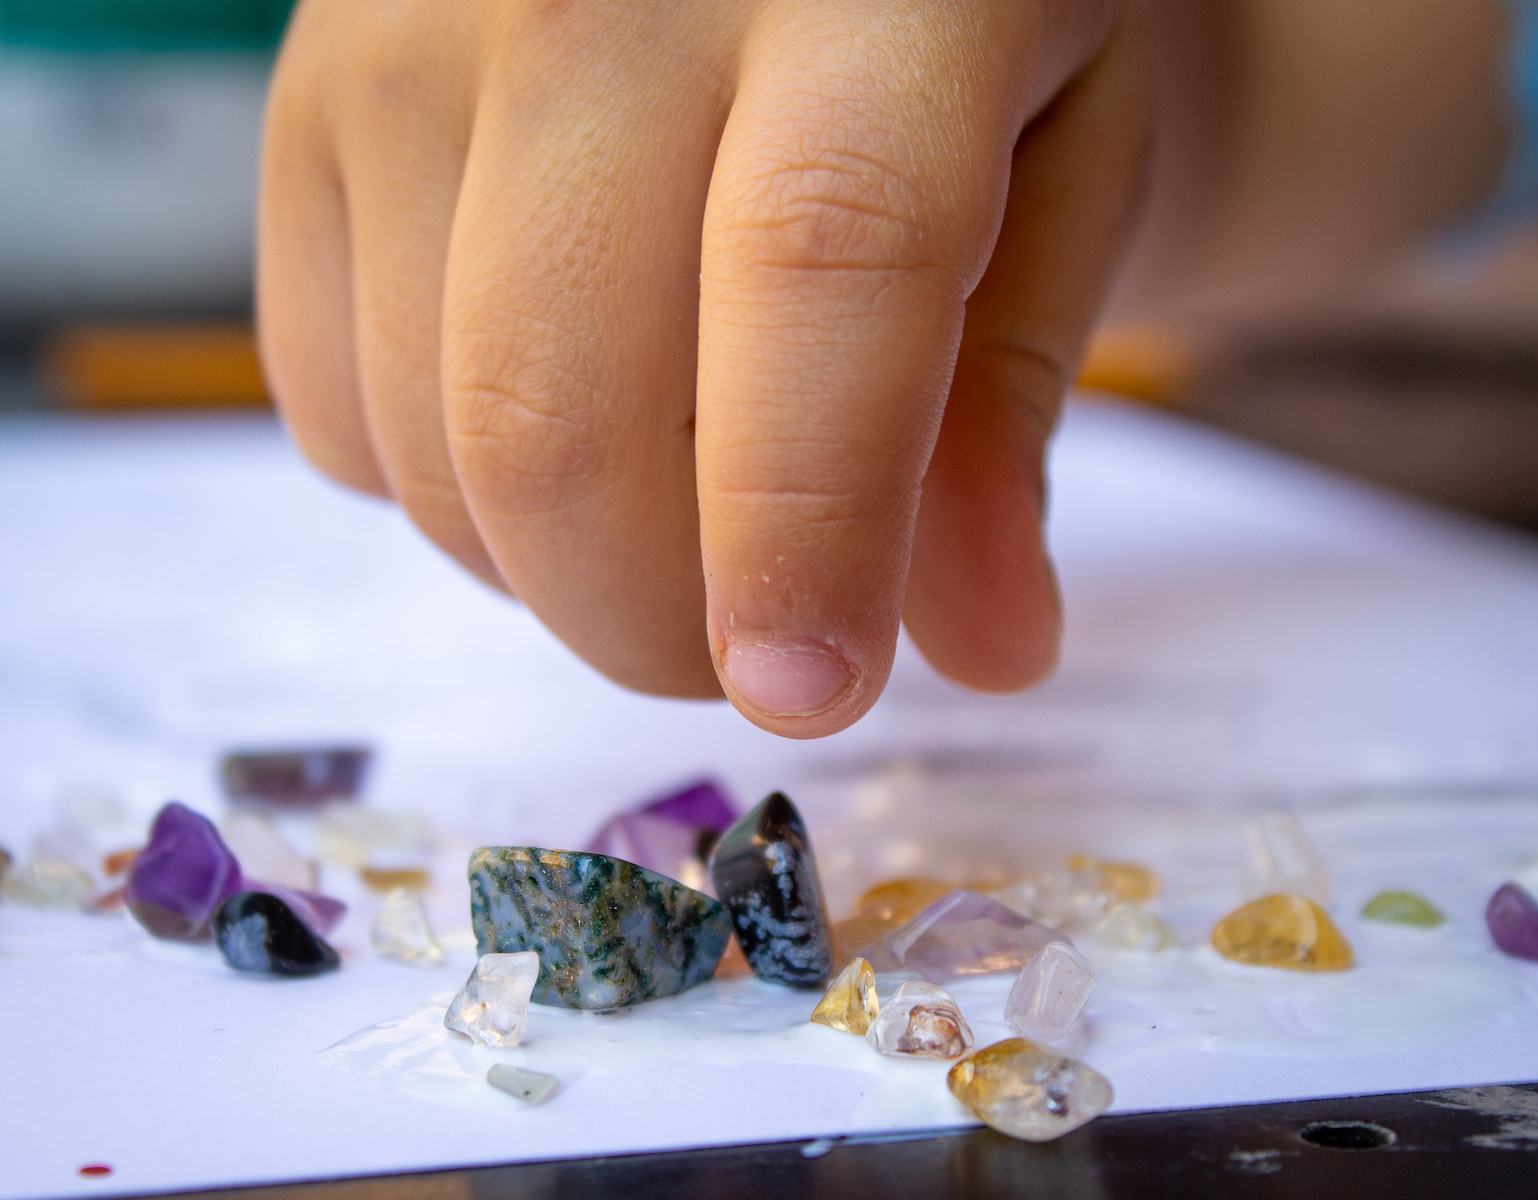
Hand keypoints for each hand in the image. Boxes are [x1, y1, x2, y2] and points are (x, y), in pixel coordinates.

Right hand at [258, 0, 1150, 736]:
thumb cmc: (954, 30)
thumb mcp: (1060, 172)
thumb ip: (1008, 406)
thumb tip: (986, 653)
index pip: (816, 262)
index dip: (807, 523)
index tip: (812, 697)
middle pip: (559, 405)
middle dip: (651, 619)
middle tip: (753, 649)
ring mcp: (411, 38)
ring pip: (433, 438)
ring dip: (557, 571)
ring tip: (672, 515)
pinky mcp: (303, 106)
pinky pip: (333, 405)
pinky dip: (447, 493)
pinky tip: (560, 425)